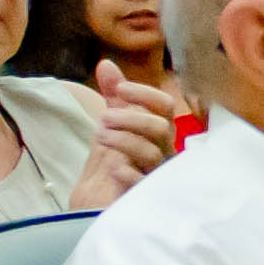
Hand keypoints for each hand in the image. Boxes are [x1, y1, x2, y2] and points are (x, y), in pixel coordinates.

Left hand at [72, 61, 181, 205]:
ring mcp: (156, 173)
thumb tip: (105, 64)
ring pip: (152, 152)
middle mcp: (163, 150)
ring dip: (124, 140)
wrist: (102, 200)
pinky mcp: (145, 195)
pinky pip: (144, 184)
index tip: (120, 89)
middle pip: (161, 127)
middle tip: (103, 118)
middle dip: (132, 118)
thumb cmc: (117, 157)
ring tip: (99, 135)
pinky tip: (113, 169)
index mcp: (159, 130)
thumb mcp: (113, 123)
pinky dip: (129, 173)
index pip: (164, 106)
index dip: (145, 94)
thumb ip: (113, 95)